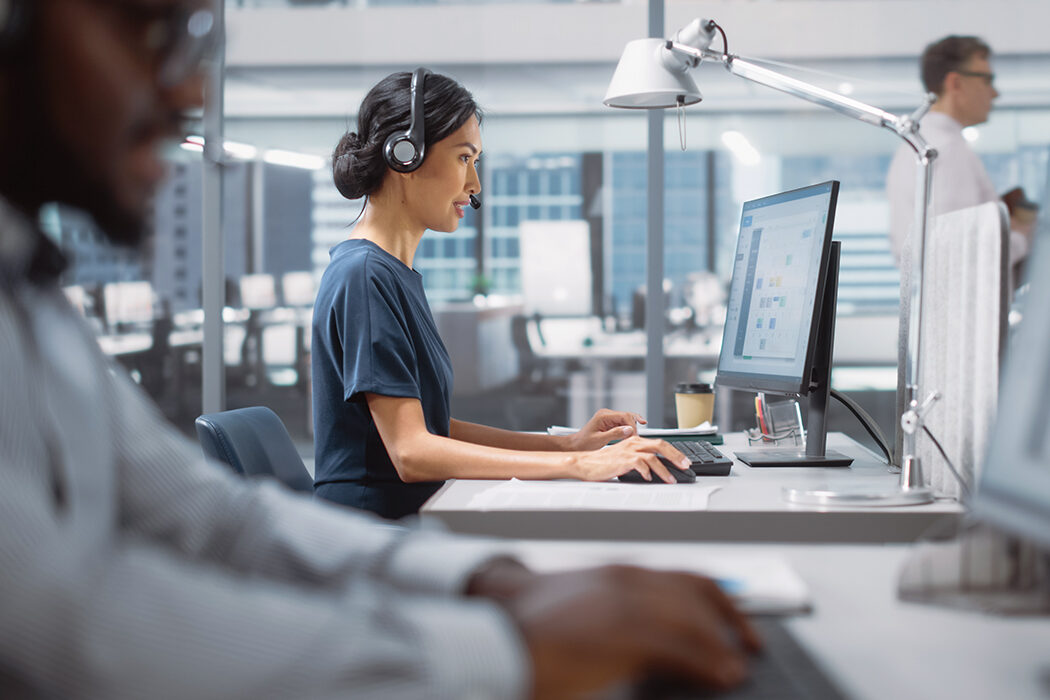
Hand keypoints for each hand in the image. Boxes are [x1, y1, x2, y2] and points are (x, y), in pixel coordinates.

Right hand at [505, 566, 761, 699]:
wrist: (501, 631)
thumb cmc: (537, 625)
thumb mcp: (587, 608)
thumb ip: (621, 613)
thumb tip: (657, 641)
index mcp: (621, 574)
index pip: (686, 578)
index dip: (720, 600)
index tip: (738, 621)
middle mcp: (629, 581)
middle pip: (697, 593)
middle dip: (731, 619)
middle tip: (751, 643)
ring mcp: (627, 606)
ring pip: (694, 619)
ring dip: (723, 643)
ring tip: (738, 666)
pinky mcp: (623, 634)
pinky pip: (682, 648)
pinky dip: (709, 662)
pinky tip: (722, 675)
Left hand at [566, 408, 646, 450]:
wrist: (576, 445)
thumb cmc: (584, 443)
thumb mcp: (599, 440)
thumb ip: (615, 434)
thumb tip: (629, 430)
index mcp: (603, 415)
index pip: (624, 416)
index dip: (632, 426)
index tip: (635, 437)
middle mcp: (607, 414)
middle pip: (627, 416)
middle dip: (634, 427)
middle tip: (637, 439)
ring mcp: (609, 418)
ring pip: (627, 420)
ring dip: (632, 429)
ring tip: (635, 439)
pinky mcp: (610, 424)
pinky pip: (623, 425)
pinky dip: (628, 431)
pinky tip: (632, 436)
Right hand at [573, 436, 690, 483]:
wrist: (585, 464)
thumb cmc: (602, 463)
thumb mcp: (624, 458)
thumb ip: (639, 460)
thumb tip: (655, 469)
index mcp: (635, 441)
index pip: (660, 443)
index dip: (674, 452)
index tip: (684, 461)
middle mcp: (633, 443)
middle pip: (661, 445)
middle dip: (676, 456)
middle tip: (686, 466)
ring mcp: (628, 451)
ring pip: (653, 457)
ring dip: (665, 470)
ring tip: (671, 479)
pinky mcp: (622, 460)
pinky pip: (640, 464)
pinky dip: (648, 472)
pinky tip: (649, 478)